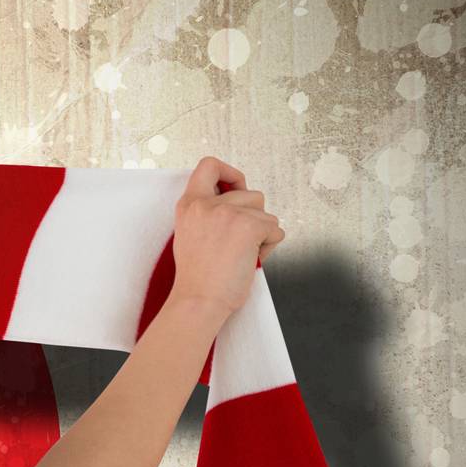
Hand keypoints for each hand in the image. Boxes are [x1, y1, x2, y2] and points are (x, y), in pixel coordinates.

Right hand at [170, 156, 283, 317]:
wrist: (198, 300)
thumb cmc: (197, 277)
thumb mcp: (191, 234)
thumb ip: (208, 213)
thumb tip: (239, 203)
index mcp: (189, 205)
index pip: (209, 166)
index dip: (230, 173)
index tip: (236, 187)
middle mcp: (207, 204)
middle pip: (251, 193)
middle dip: (255, 216)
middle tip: (239, 241)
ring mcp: (228, 214)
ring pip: (266, 212)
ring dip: (262, 232)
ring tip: (242, 253)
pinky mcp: (249, 226)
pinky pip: (275, 230)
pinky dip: (269, 247)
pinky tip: (250, 260)